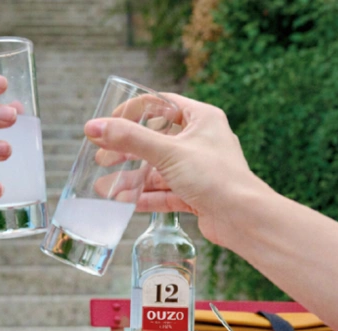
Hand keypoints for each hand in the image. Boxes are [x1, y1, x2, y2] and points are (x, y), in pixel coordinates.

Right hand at [84, 93, 273, 244]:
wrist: (243, 218)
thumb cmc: (215, 177)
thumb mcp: (168, 152)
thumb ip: (130, 139)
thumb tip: (94, 127)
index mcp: (201, 119)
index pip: (162, 105)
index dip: (133, 111)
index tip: (110, 122)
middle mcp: (201, 142)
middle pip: (155, 141)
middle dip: (127, 151)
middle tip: (102, 158)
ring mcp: (199, 170)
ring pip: (158, 170)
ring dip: (132, 179)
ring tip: (105, 187)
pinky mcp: (197, 194)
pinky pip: (166, 192)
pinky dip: (146, 196)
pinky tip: (124, 202)